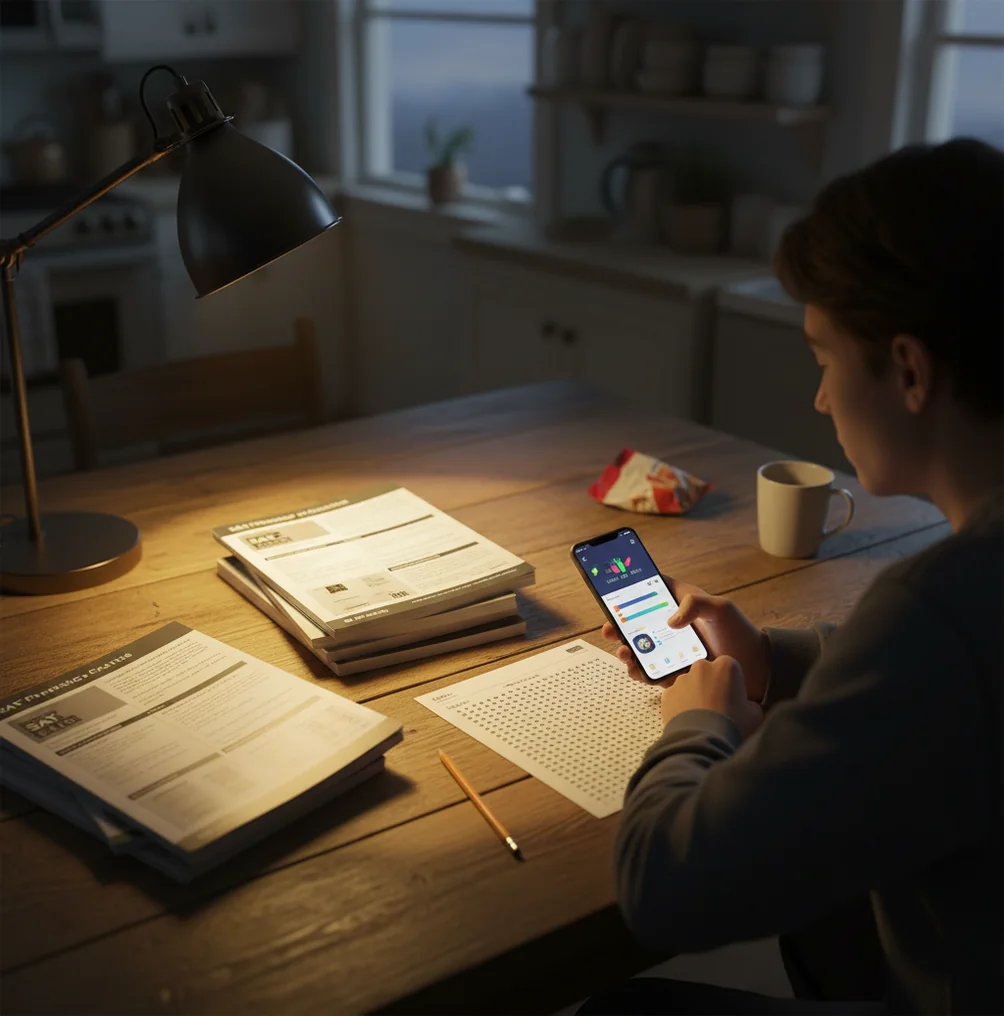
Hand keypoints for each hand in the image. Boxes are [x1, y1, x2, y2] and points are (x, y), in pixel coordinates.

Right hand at [602, 576, 769, 700]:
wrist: (758, 669)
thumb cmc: (740, 633)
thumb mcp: (721, 609)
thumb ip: (696, 604)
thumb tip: (671, 621)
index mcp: (679, 604)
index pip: (649, 593)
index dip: (629, 592)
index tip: (612, 595)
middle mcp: (671, 627)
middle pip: (636, 624)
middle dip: (617, 626)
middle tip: (609, 630)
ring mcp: (670, 650)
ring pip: (639, 649)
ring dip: (626, 651)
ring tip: (624, 653)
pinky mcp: (674, 672)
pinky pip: (651, 672)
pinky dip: (640, 672)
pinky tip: (638, 671)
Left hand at [660, 655, 762, 738]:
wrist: (702, 741)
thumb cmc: (733, 725)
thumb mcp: (755, 715)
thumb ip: (751, 704)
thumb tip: (747, 706)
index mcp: (726, 666)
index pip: (730, 667)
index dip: (732, 683)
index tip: (733, 698)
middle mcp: (702, 666)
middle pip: (708, 673)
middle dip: (711, 685)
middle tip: (717, 707)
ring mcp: (682, 679)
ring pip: (690, 684)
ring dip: (694, 694)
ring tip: (701, 717)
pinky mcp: (667, 693)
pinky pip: (676, 697)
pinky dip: (680, 705)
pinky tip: (687, 721)